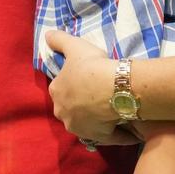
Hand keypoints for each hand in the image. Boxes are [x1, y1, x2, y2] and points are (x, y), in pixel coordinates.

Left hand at [41, 30, 128, 144]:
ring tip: (113, 111)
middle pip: (72, 108)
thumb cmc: (92, 66)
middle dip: (82, 104)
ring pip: (88, 124)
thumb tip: (46, 35)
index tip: (88, 80)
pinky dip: (118, 134)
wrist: (114, 87)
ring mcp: (79, 128)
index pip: (62, 88)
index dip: (75, 84)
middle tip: (100, 95)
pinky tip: (128, 129)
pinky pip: (109, 136)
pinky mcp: (98, 138)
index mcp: (56, 91)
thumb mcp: (75, 47)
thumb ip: (59, 40)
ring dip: (97, 120)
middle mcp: (63, 113)